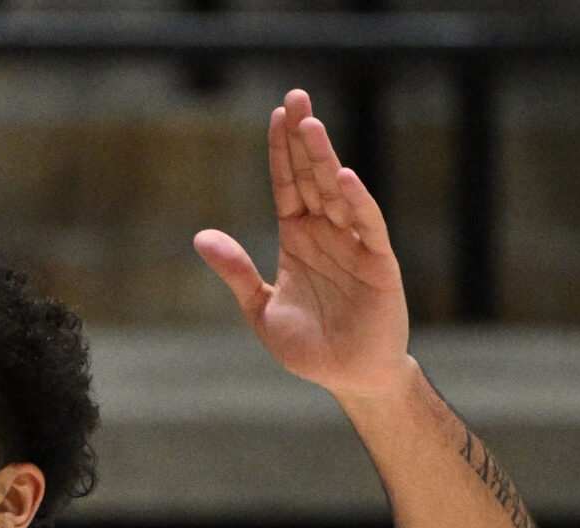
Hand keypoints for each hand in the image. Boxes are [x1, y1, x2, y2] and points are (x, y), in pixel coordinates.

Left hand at [195, 89, 414, 400]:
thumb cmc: (308, 345)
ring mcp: (354, 245)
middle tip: (295, 97)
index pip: (288, 185)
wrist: (347, 377)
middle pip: (312, 177)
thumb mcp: (259, 308)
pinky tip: (344, 177)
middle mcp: (327, 234)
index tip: (276, 115)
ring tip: (312, 124)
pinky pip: (367, 226)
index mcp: (299, 239)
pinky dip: (356, 202)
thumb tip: (202, 236)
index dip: (282, 152)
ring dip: (325, 159)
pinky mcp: (378, 263)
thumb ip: (235, 272)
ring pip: (337, 192)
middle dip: (304, 138)